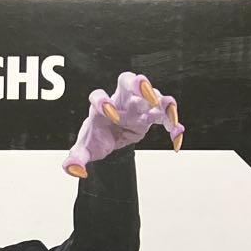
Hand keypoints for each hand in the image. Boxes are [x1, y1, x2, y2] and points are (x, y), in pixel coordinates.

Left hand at [63, 71, 183, 178]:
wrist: (110, 138)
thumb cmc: (96, 139)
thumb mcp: (84, 151)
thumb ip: (76, 159)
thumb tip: (73, 169)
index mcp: (100, 105)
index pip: (98, 96)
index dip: (103, 101)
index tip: (108, 112)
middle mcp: (119, 100)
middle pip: (127, 81)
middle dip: (137, 83)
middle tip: (144, 90)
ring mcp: (137, 104)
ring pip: (151, 93)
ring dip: (160, 100)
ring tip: (167, 112)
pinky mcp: (151, 113)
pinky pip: (165, 112)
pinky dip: (172, 122)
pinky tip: (177, 134)